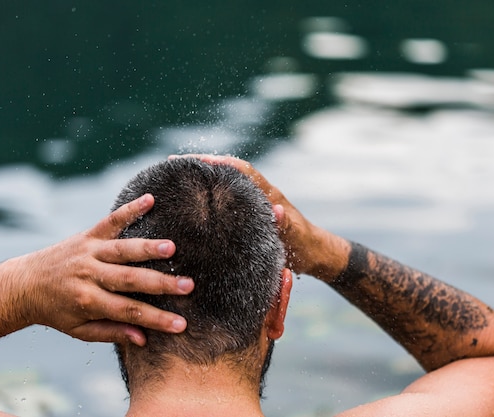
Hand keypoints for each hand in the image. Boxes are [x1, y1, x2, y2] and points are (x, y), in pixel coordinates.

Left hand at [14, 193, 192, 345]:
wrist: (23, 285)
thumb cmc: (56, 311)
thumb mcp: (80, 329)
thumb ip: (112, 332)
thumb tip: (144, 340)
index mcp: (88, 301)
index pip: (129, 312)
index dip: (157, 319)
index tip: (182, 324)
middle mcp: (88, 275)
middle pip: (130, 280)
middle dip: (161, 284)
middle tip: (189, 286)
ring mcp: (88, 252)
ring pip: (122, 250)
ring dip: (148, 248)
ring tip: (172, 248)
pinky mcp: (87, 235)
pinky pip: (111, 221)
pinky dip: (130, 209)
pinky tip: (150, 199)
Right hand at [169, 154, 348, 279]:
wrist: (317, 255)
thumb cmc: (306, 247)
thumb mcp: (295, 238)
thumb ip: (286, 225)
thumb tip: (276, 212)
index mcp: (269, 196)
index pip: (242, 171)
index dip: (219, 163)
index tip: (194, 161)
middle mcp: (261, 195)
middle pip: (230, 172)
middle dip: (205, 166)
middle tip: (175, 166)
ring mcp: (257, 204)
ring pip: (229, 185)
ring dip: (207, 179)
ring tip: (179, 180)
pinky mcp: (254, 217)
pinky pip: (231, 200)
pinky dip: (214, 196)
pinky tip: (196, 203)